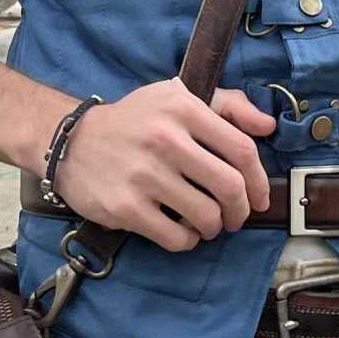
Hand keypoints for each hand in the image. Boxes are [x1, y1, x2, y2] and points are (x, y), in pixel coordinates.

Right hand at [51, 79, 274, 250]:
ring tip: (207, 223)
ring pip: (206, 216)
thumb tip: (267, 127)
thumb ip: (227, 106)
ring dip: (214, 227)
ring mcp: (144, 174)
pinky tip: (181, 230)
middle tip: (235, 217)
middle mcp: (164, 139)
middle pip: (230, 187)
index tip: (259, 196)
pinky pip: (176, 237)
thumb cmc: (134, 120)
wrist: (71, 141)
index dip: (259, 179)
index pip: (241, 149)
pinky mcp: (126, 207)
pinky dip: (187, 241)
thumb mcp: (176, 97)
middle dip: (240, 210)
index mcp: (182, 108)